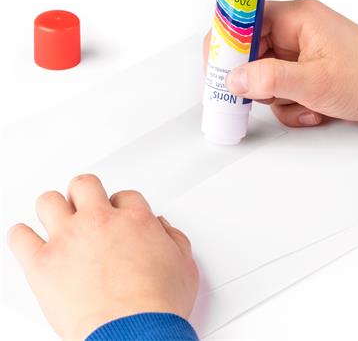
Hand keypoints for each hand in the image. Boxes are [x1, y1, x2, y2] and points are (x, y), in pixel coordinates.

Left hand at [7, 174, 198, 340]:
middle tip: (86, 203)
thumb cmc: (157, 305)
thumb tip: (163, 228)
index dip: (122, 204)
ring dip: (53, 208)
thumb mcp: (185, 265)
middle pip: (85, 185)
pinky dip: (22, 236)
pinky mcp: (43, 263)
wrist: (134, 334)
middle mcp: (100, 221)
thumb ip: (174, 239)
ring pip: (49, 201)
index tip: (119, 214)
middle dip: (86, 192)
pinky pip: (20, 237)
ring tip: (57, 218)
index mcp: (135, 219)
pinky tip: (29, 241)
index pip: (125, 195)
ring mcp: (69, 239)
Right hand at [204, 0, 357, 127]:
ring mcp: (301, 52)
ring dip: (277, 97)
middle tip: (262, 95)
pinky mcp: (306, 70)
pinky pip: (281, 87)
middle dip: (256, 80)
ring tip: (303, 104)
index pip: (244, 20)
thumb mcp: (314, 81)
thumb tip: (234, 79)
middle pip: (251, 52)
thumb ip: (269, 79)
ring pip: (265, 74)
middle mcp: (296, 31)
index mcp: (297, 18)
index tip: (218, 68)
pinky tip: (311, 110)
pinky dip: (290, 103)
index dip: (226, 43)